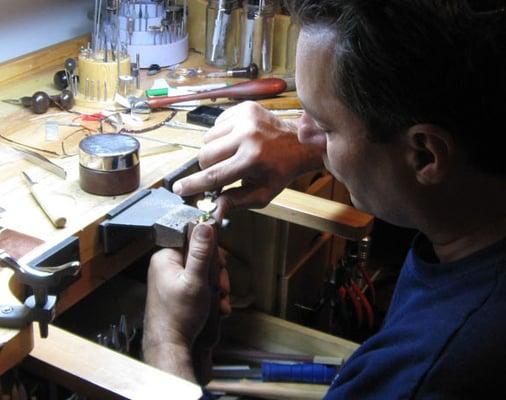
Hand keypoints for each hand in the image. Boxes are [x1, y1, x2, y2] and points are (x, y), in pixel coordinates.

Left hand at [143, 223, 226, 381]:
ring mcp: (173, 280)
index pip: (192, 238)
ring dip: (216, 286)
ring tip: (220, 300)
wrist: (171, 347)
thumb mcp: (195, 281)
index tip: (218, 261)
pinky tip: (217, 306)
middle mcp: (167, 266)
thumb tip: (205, 225)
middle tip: (221, 286)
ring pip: (203, 272)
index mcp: (166, 258)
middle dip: (216, 272)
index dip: (209, 249)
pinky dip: (211, 295)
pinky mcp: (179, 292)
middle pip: (201, 256)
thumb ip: (200, 252)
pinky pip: (200, 285)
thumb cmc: (178, 317)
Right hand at [172, 101, 322, 220]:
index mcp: (251, 160)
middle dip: (207, 167)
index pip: (213, 175)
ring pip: (208, 139)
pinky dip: (222, 135)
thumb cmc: (279, 172)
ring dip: (215, 149)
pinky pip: (217, 124)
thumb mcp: (262, 194)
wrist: (298, 143)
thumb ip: (237, 202)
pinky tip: (237, 140)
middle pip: (205, 155)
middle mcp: (247, 136)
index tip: (178, 188)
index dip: (193, 184)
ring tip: (232, 153)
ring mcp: (245, 119)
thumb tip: (214, 210)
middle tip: (222, 170)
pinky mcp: (244, 108)